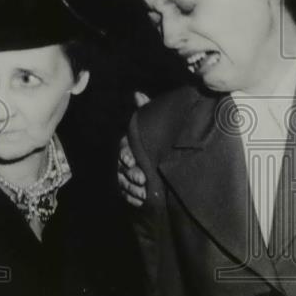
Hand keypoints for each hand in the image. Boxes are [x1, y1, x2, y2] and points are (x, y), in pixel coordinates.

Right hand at [118, 92, 149, 206]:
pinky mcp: (132, 189)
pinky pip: (128, 195)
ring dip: (132, 189)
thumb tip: (137, 94)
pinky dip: (133, 199)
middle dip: (131, 174)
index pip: (123, 149)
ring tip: (145, 193)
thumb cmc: (159, 136)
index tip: (132, 161)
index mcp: (131, 143)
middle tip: (143, 179)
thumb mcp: (155, 122)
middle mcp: (126, 159)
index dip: (126, 155)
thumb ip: (146, 110)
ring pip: (124, 183)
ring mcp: (128, 175)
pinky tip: (141, 202)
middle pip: (122, 169)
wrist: (173, 156)